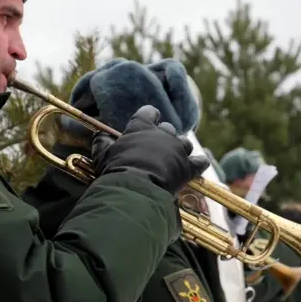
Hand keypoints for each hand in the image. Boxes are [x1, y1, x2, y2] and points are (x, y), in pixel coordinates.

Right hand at [91, 105, 209, 194]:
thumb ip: (102, 143)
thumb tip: (100, 135)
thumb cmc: (116, 170)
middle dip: (164, 135)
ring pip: (185, 143)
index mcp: (141, 127)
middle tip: (158, 147)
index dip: (150, 115)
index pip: (149, 112)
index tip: (150, 118)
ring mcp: (177, 150)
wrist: (135, 189)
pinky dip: (200, 162)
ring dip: (180, 148)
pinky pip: (200, 161)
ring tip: (175, 157)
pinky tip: (199, 164)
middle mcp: (162, 134)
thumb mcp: (103, 155)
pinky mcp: (188, 167)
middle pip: (168, 128)